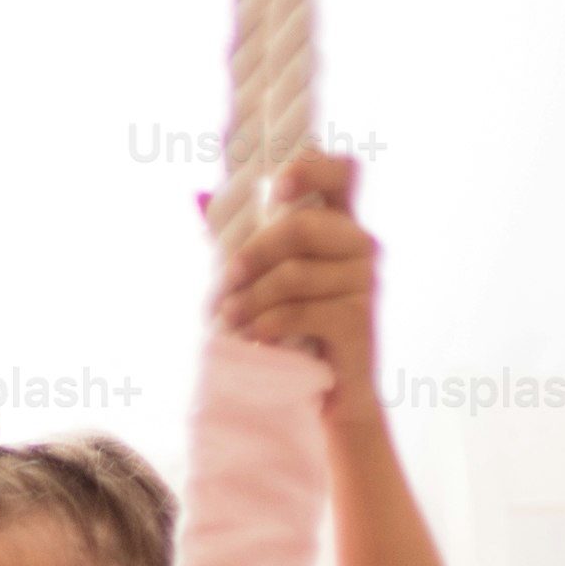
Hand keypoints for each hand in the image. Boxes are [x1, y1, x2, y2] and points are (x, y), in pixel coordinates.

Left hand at [213, 148, 378, 396]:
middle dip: (254, 254)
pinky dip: (269, 323)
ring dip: (252, 298)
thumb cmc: (293, 328)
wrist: (329, 397)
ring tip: (230, 317)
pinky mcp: (360, 321)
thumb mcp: (262, 277)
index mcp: (339, 225)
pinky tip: (253, 336)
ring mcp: (366, 283)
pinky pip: (305, 311)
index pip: (343, 172)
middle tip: (226, 280)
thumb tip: (199, 194)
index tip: (274, 188)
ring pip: (296, 274)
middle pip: (304, 226)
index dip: (312, 168)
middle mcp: (361, 246)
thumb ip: (238, 235)